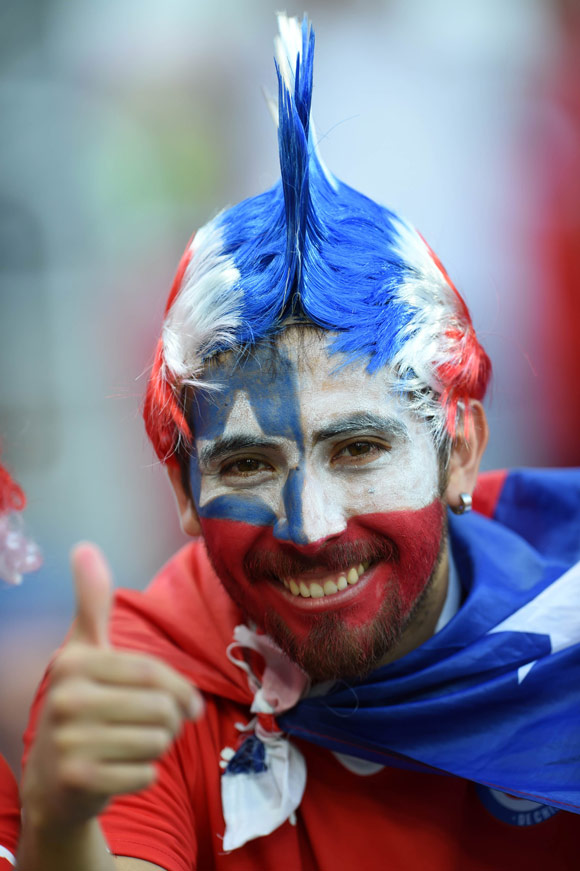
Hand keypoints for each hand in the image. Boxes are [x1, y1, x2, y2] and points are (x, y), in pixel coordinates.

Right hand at [21, 543, 203, 830]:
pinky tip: (120, 771)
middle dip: (171, 722)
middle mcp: (64, 698)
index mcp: (73, 662)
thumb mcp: (84, 651)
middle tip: (154, 728)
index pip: (153, 672)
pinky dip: (144, 774)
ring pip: (157, 741)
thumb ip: (91, 603)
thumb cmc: (82, 707)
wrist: (54, 783)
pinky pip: (146, 773)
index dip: (182, 690)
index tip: (190, 705)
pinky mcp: (77, 781)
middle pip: (160, 708)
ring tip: (133, 746)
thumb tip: (84, 546)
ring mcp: (67, 742)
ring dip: (158, 748)